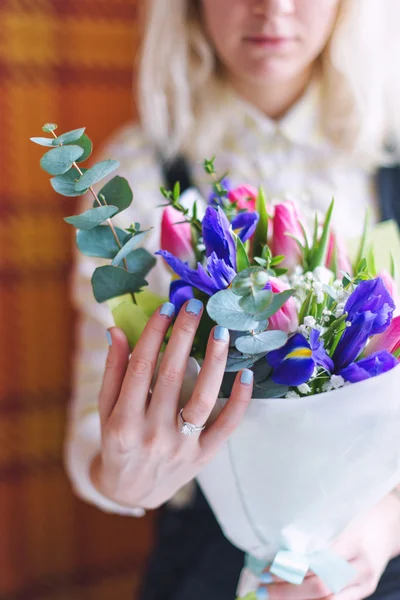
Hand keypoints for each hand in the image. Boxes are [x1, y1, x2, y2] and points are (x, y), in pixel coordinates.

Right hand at [91, 299, 252, 509]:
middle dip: (184, 335)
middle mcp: (152, 434)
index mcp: (123, 422)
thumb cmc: (117, 443)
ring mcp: (181, 447)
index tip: (166, 307)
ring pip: (202, 398)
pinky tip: (246, 374)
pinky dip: (238, 401)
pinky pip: (226, 426)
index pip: (140, 366)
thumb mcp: (105, 411)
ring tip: (221, 331)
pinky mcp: (204, 456)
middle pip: (171, 376)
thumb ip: (112, 371)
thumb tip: (117, 330)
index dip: (154, 334)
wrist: (132, 492)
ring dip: (213, 362)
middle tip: (195, 306)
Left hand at [257, 492, 399, 598]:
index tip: (268, 565)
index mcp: (353, 539)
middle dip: (289, 589)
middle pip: (322, 586)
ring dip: (296, 599)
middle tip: (264, 583)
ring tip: (271, 593)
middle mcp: (361, 566)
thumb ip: (314, 527)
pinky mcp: (364, 592)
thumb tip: (277, 540)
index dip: (291, 567)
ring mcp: (364, 583)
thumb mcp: (337, 512)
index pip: (318, 561)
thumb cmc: (358, 512)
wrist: (389, 523)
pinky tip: (292, 598)